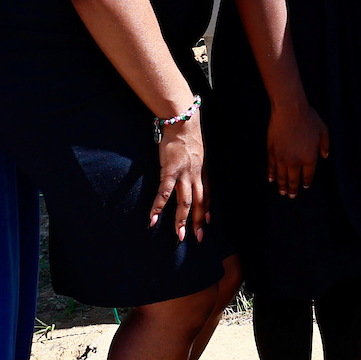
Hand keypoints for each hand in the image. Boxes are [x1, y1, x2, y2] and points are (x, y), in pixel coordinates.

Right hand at [151, 111, 210, 241]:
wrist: (182, 121)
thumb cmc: (187, 134)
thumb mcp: (197, 151)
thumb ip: (195, 163)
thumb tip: (190, 168)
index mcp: (202, 171)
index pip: (206, 195)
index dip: (206, 209)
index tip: (207, 222)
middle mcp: (195, 176)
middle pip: (199, 202)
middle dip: (199, 221)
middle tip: (197, 238)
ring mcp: (183, 175)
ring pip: (185, 202)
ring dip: (181, 220)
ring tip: (179, 235)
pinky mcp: (170, 171)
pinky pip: (164, 193)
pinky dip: (158, 207)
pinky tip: (153, 218)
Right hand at [267, 100, 329, 198]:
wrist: (290, 111)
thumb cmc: (308, 119)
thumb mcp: (323, 131)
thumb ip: (325, 145)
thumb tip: (325, 156)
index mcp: (310, 158)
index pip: (308, 175)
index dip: (307, 182)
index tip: (305, 187)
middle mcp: (296, 161)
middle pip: (294, 179)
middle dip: (293, 189)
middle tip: (292, 196)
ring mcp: (282, 158)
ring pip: (282, 176)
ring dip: (282, 185)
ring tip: (282, 192)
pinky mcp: (272, 152)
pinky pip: (271, 167)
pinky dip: (271, 174)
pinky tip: (271, 179)